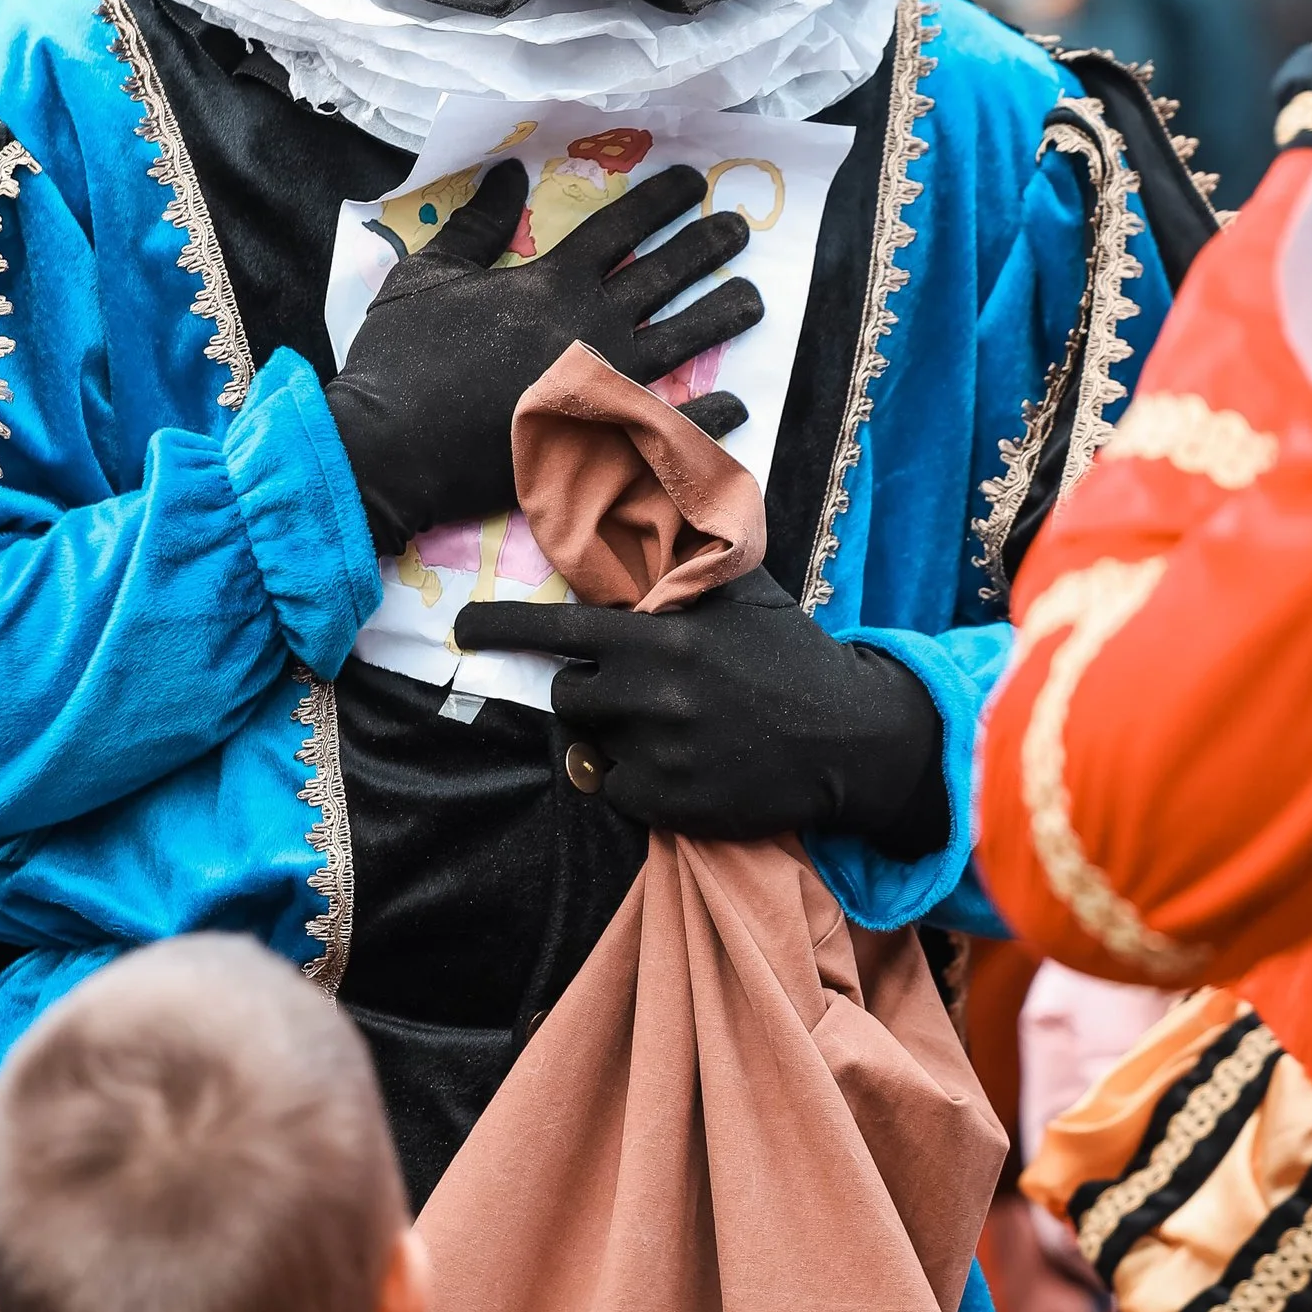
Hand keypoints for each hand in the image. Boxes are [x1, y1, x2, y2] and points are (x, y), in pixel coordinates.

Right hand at [324, 160, 761, 552]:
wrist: (387, 450)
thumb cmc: (397, 360)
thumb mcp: (425, 275)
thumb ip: (475, 225)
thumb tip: (508, 174)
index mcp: (550, 281)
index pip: (621, 225)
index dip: (661, 199)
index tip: (693, 181)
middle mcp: (591, 325)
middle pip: (666, 276)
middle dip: (707, 246)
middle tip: (738, 229)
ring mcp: (604, 386)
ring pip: (685, 341)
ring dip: (722, 316)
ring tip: (752, 298)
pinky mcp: (603, 442)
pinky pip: (675, 425)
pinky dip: (709, 415)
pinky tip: (737, 402)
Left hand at [454, 569, 947, 854]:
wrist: (849, 736)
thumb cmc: (789, 655)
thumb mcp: (740, 594)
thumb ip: (684, 567)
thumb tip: (649, 507)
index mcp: (662, 638)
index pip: (557, 631)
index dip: (501, 628)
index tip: (462, 628)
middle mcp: (654, 694)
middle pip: (569, 695)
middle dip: (591, 692)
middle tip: (639, 694)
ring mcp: (661, 752)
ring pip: (592, 745)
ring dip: (616, 737)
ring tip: (672, 730)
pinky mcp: (671, 804)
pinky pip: (617, 791)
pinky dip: (639, 783)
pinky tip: (685, 767)